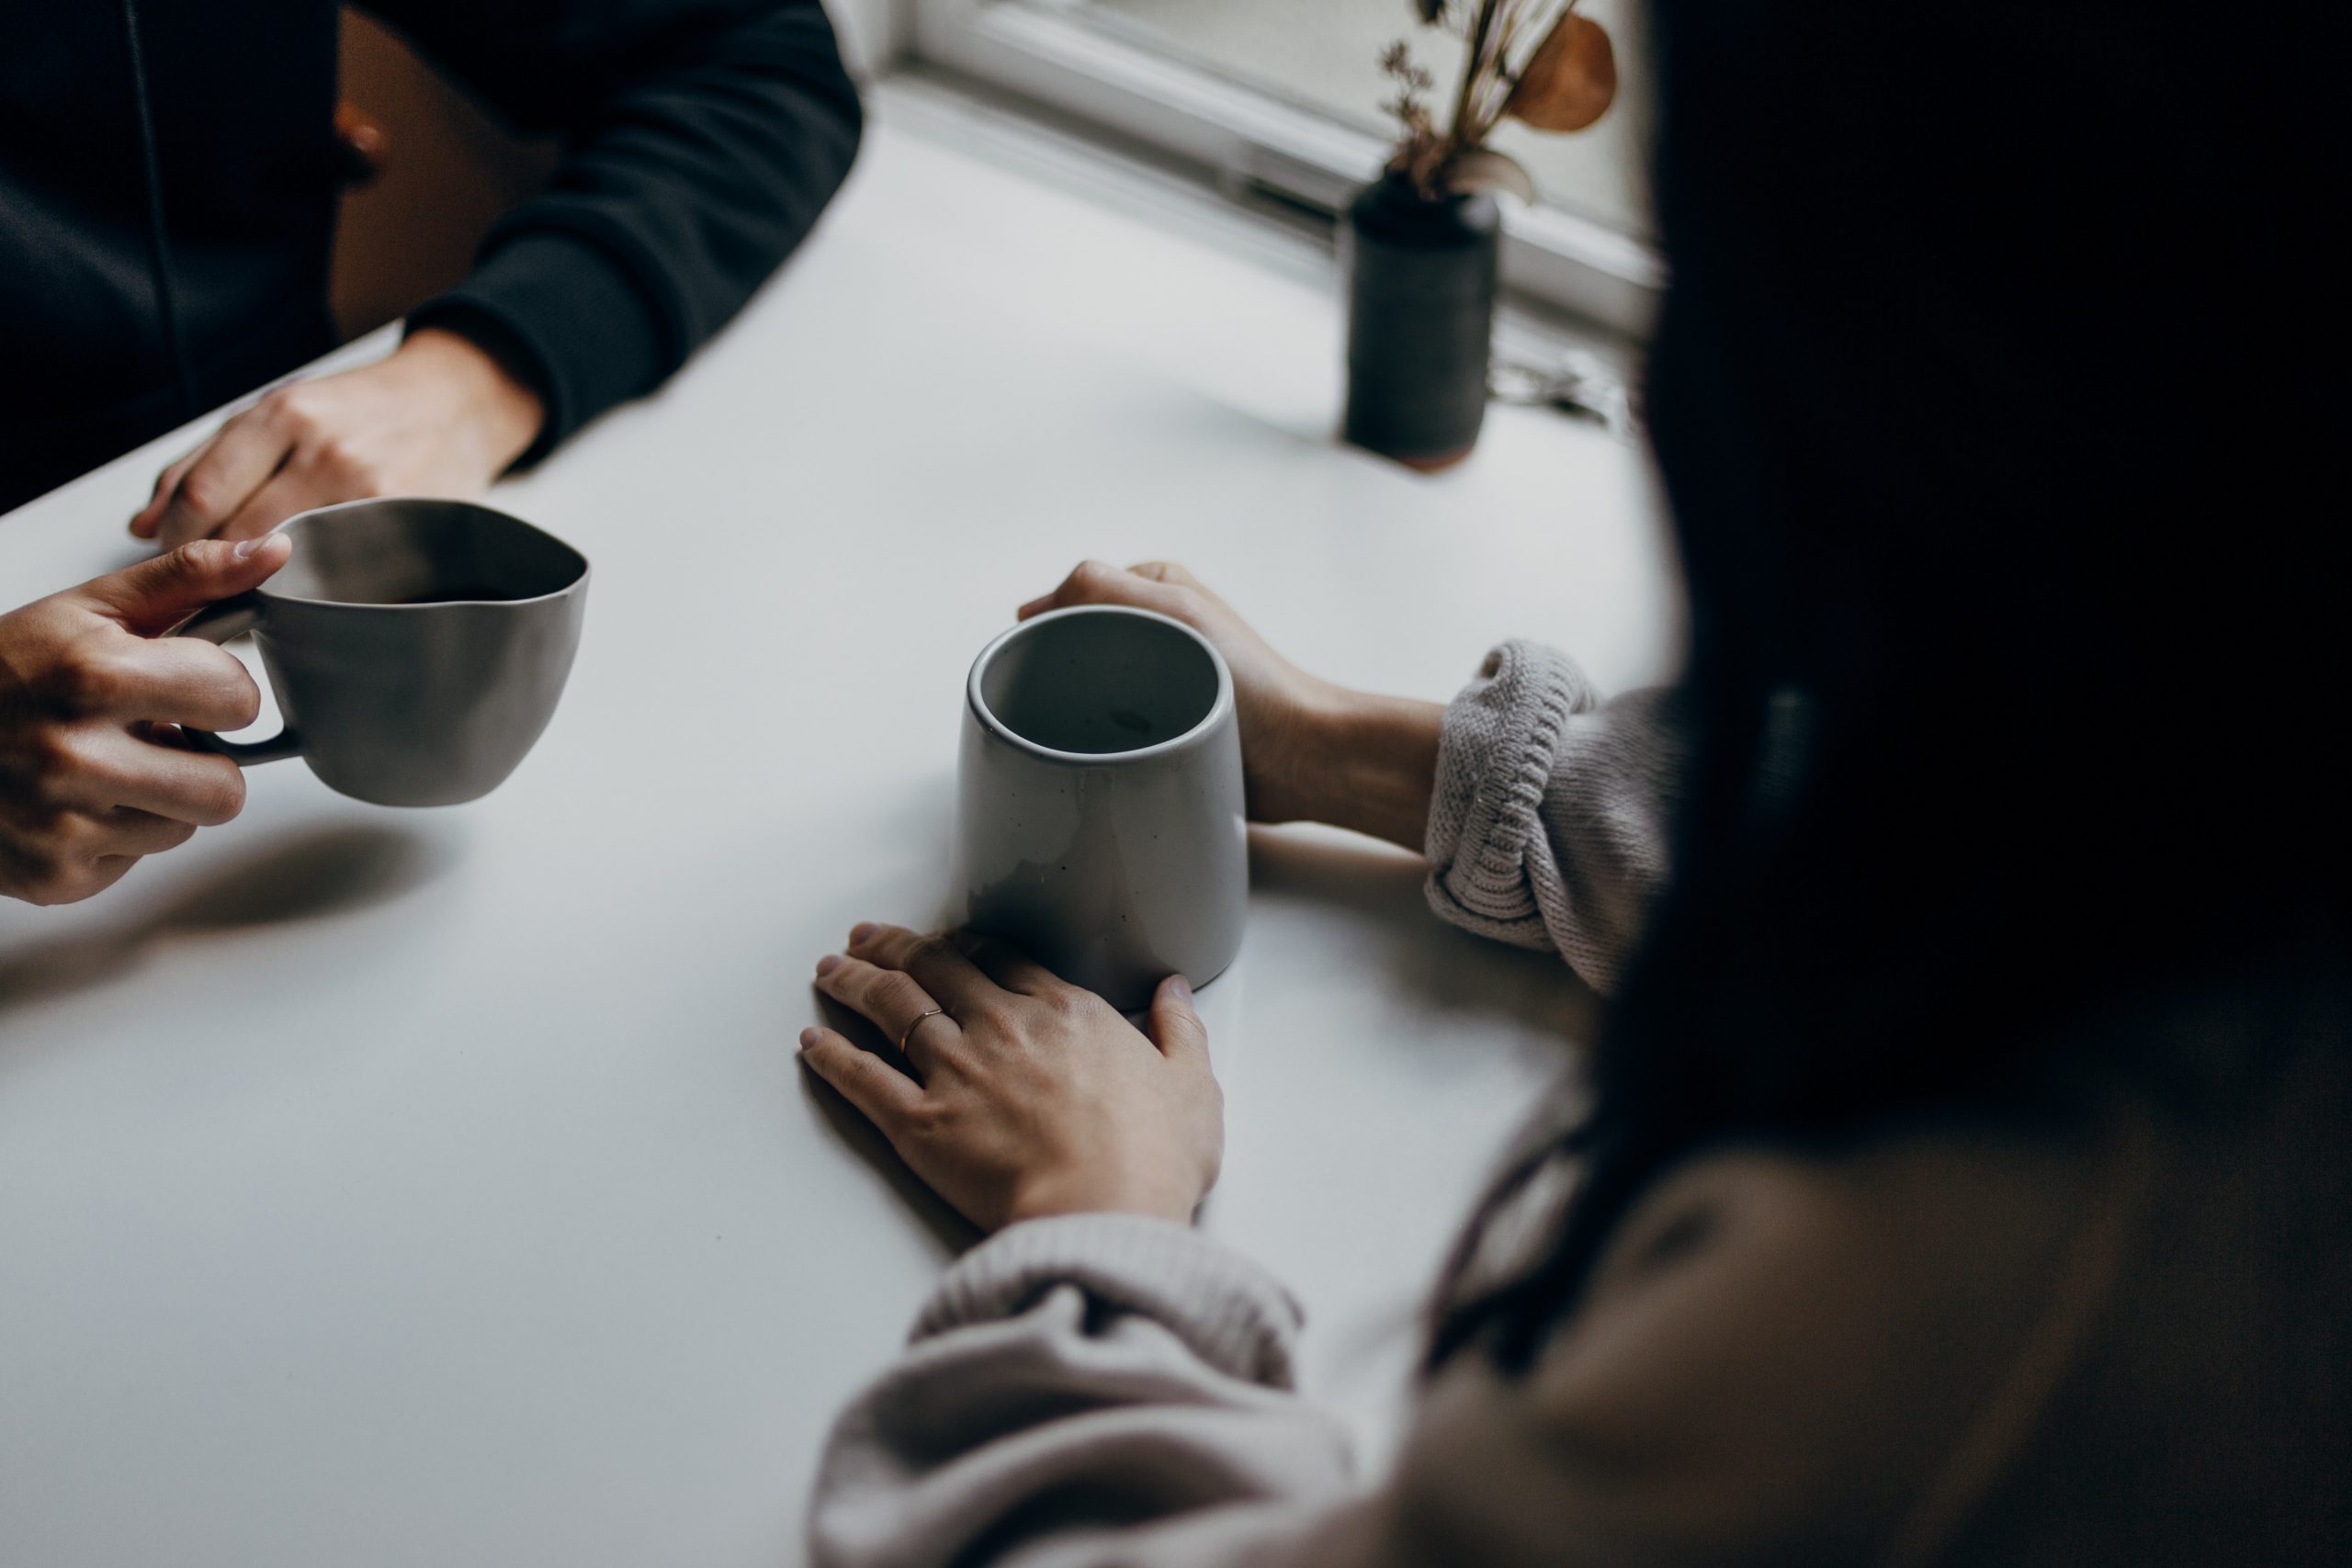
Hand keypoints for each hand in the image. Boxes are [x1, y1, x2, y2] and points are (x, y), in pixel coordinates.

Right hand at [1, 537, 289, 903]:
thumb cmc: (7, 669)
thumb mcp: (92, 609)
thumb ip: (191, 577)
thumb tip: (276, 550)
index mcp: (93, 676)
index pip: (237, 699)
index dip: (218, 690)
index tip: (181, 684)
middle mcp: (73, 755)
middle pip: (226, 788)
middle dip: (201, 761)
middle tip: (151, 736)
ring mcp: (60, 824)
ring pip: (185, 828)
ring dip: (160, 800)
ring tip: (105, 766)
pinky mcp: (53, 876)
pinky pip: (135, 861)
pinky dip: (115, 835)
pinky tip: (73, 802)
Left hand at [130, 328, 543, 549]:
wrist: (457, 402)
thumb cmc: (361, 410)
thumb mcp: (280, 410)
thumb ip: (205, 461)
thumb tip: (141, 525)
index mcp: (284, 413)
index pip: (202, 496)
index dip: (175, 540)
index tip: (174, 557)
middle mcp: (325, 449)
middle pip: (240, 535)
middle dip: (212, 568)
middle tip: (210, 583)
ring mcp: (370, 490)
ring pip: (288, 561)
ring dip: (261, 583)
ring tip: (257, 587)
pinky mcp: (406, 522)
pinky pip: (341, 572)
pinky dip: (314, 586)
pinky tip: (310, 585)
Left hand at [799, 923, 1221, 1231]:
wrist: (1105, 1212)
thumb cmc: (1153, 1159)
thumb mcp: (1193, 1086)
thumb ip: (1180, 1031)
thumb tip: (1175, 991)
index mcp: (1065, 1013)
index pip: (1001, 959)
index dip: (965, 944)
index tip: (945, 940)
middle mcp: (1002, 1028)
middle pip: (935, 968)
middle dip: (895, 946)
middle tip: (867, 935)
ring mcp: (956, 1071)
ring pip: (892, 1008)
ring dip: (855, 982)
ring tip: (831, 967)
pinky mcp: (920, 1124)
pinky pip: (863, 1079)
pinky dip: (832, 1056)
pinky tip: (811, 1041)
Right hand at [1020, 561, 1443, 850]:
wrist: (1301, 758)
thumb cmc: (1252, 682)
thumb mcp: (1176, 611)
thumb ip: (1102, 587)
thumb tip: (1031, 609)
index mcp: (1155, 590)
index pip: (1072, 597)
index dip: (1047, 628)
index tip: (1038, 663)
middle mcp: (1154, 631)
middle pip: (1073, 646)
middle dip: (1057, 674)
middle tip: (1054, 707)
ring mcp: (1157, 682)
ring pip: (1085, 692)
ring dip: (1075, 714)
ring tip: (1078, 735)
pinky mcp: (1162, 729)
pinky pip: (1108, 732)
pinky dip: (1096, 742)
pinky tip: (1094, 757)